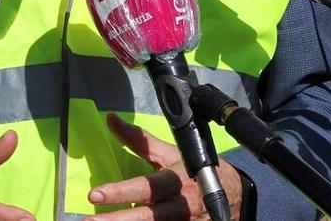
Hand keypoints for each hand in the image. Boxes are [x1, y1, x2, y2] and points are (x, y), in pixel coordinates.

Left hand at [86, 114, 241, 219]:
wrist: (236, 196)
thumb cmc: (197, 169)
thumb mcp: (170, 153)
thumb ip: (140, 140)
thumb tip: (111, 119)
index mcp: (175, 182)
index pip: (145, 188)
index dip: (120, 192)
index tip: (94, 194)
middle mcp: (179, 207)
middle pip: (147, 217)